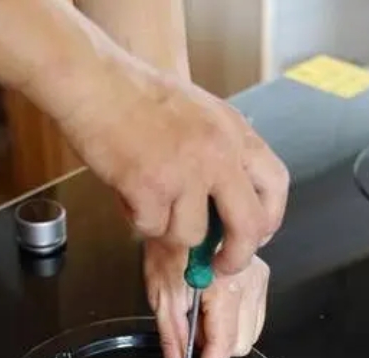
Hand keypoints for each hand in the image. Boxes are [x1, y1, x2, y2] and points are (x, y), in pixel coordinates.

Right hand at [55, 53, 288, 275]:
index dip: (269, 218)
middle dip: (237, 255)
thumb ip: (220, 155)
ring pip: (191, 235)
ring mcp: (186, 172)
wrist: (93, 82)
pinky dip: (137, 217)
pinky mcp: (151, 188)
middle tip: (221, 264)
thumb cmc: (136, 95)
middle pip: (249, 225)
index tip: (256, 235)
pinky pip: (152, 228)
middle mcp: (218, 153)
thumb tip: (225, 209)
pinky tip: (128, 189)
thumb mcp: (200, 114)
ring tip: (148, 197)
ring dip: (168, 228)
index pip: (275, 184)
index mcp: (234, 131)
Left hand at [144, 239, 268, 357]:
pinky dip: (236, 321)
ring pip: (250, 334)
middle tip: (191, 331)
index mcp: (222, 288)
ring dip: (226, 335)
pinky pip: (255, 317)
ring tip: (203, 313)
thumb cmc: (169, 244)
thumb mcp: (161, 294)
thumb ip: (171, 337)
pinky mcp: (262, 276)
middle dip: (214, 348)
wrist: (184, 210)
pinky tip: (217, 305)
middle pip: (239, 345)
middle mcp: (248, 283)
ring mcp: (258, 278)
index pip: (222, 345)